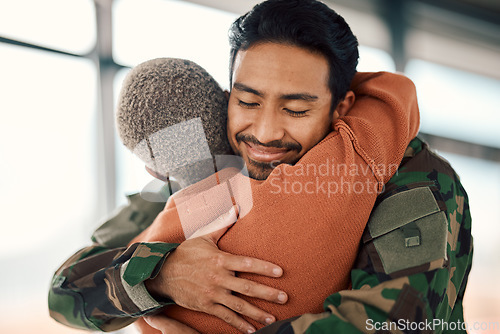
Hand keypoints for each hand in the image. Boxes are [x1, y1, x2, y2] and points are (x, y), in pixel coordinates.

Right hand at [145, 206, 287, 333]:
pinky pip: (226, 317)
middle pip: (247, 287)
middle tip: (285, 297)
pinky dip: (239, 325)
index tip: (280, 272)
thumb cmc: (186, 253)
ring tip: (273, 319)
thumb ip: (222, 224)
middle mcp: (218, 278)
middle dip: (268, 293)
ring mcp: (212, 294)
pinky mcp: (206, 306)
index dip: (265, 268)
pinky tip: (252, 330)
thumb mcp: (204, 237)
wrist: (162, 273)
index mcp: (220, 260)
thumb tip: (236, 207)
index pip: (247, 263)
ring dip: (257, 313)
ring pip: (239, 306)